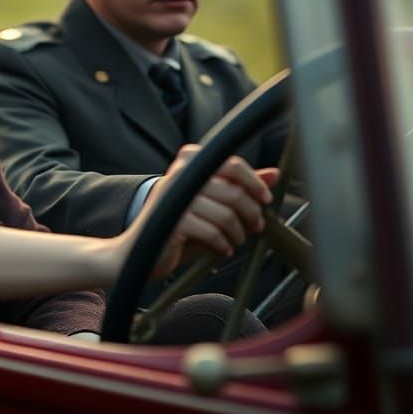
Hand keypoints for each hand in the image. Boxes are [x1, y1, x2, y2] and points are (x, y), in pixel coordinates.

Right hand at [136, 144, 278, 279]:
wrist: (139, 251)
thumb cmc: (179, 225)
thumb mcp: (211, 201)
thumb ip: (239, 186)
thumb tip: (274, 174)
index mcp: (187, 162)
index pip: (231, 164)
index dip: (254, 182)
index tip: (264, 199)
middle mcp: (178, 175)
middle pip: (233, 191)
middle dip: (251, 213)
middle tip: (255, 226)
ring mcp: (173, 198)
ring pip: (226, 214)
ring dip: (238, 232)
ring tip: (235, 240)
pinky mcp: (171, 221)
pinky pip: (212, 232)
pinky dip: (222, 244)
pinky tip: (221, 249)